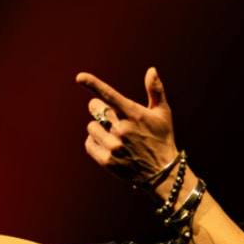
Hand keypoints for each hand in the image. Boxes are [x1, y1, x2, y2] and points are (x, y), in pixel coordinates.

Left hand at [76, 67, 180, 188]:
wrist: (162, 173)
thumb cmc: (162, 139)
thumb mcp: (163, 114)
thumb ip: (156, 90)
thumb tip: (151, 70)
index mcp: (135, 114)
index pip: (111, 95)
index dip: (94, 84)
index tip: (80, 77)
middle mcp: (123, 130)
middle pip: (95, 109)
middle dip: (99, 109)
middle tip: (109, 115)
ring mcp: (114, 146)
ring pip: (91, 127)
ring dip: (99, 128)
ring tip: (114, 135)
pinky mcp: (107, 161)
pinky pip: (89, 143)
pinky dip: (95, 142)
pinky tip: (108, 145)